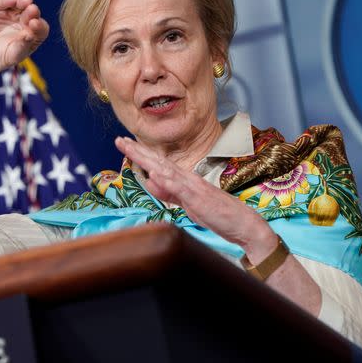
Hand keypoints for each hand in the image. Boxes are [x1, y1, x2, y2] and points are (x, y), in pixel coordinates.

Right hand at [0, 0, 49, 81]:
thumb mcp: (12, 55)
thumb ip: (23, 45)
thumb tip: (31, 35)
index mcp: (31, 34)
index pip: (40, 27)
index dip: (40, 25)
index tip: (35, 24)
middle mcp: (22, 21)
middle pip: (31, 12)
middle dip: (32, 11)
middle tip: (32, 10)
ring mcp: (9, 13)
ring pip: (19, 2)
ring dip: (22, 0)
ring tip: (25, 2)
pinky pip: (2, 1)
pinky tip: (11, 0)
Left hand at [114, 137, 278, 257]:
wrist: (242, 223)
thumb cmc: (215, 213)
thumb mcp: (185, 202)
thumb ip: (169, 192)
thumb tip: (150, 181)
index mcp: (183, 179)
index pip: (157, 164)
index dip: (140, 154)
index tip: (124, 144)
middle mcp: (187, 178)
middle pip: (158, 161)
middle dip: (137, 150)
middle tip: (119, 139)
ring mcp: (192, 186)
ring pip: (165, 169)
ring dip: (147, 159)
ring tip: (131, 149)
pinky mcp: (198, 198)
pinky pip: (181, 188)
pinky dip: (167, 180)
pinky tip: (155, 173)